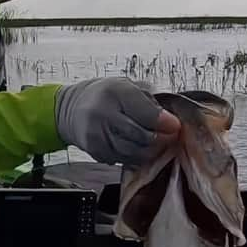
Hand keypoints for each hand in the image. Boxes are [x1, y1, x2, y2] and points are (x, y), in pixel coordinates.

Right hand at [55, 77, 180, 166]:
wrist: (71, 109)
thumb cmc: (104, 95)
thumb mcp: (126, 86)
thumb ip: (148, 100)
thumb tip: (170, 119)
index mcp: (115, 92)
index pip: (145, 112)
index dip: (165, 122)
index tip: (175, 126)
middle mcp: (103, 114)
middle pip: (141, 136)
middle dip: (161, 139)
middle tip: (170, 137)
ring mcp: (97, 135)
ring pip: (133, 152)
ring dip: (150, 151)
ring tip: (158, 144)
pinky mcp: (95, 152)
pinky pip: (123, 160)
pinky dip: (136, 157)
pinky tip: (140, 149)